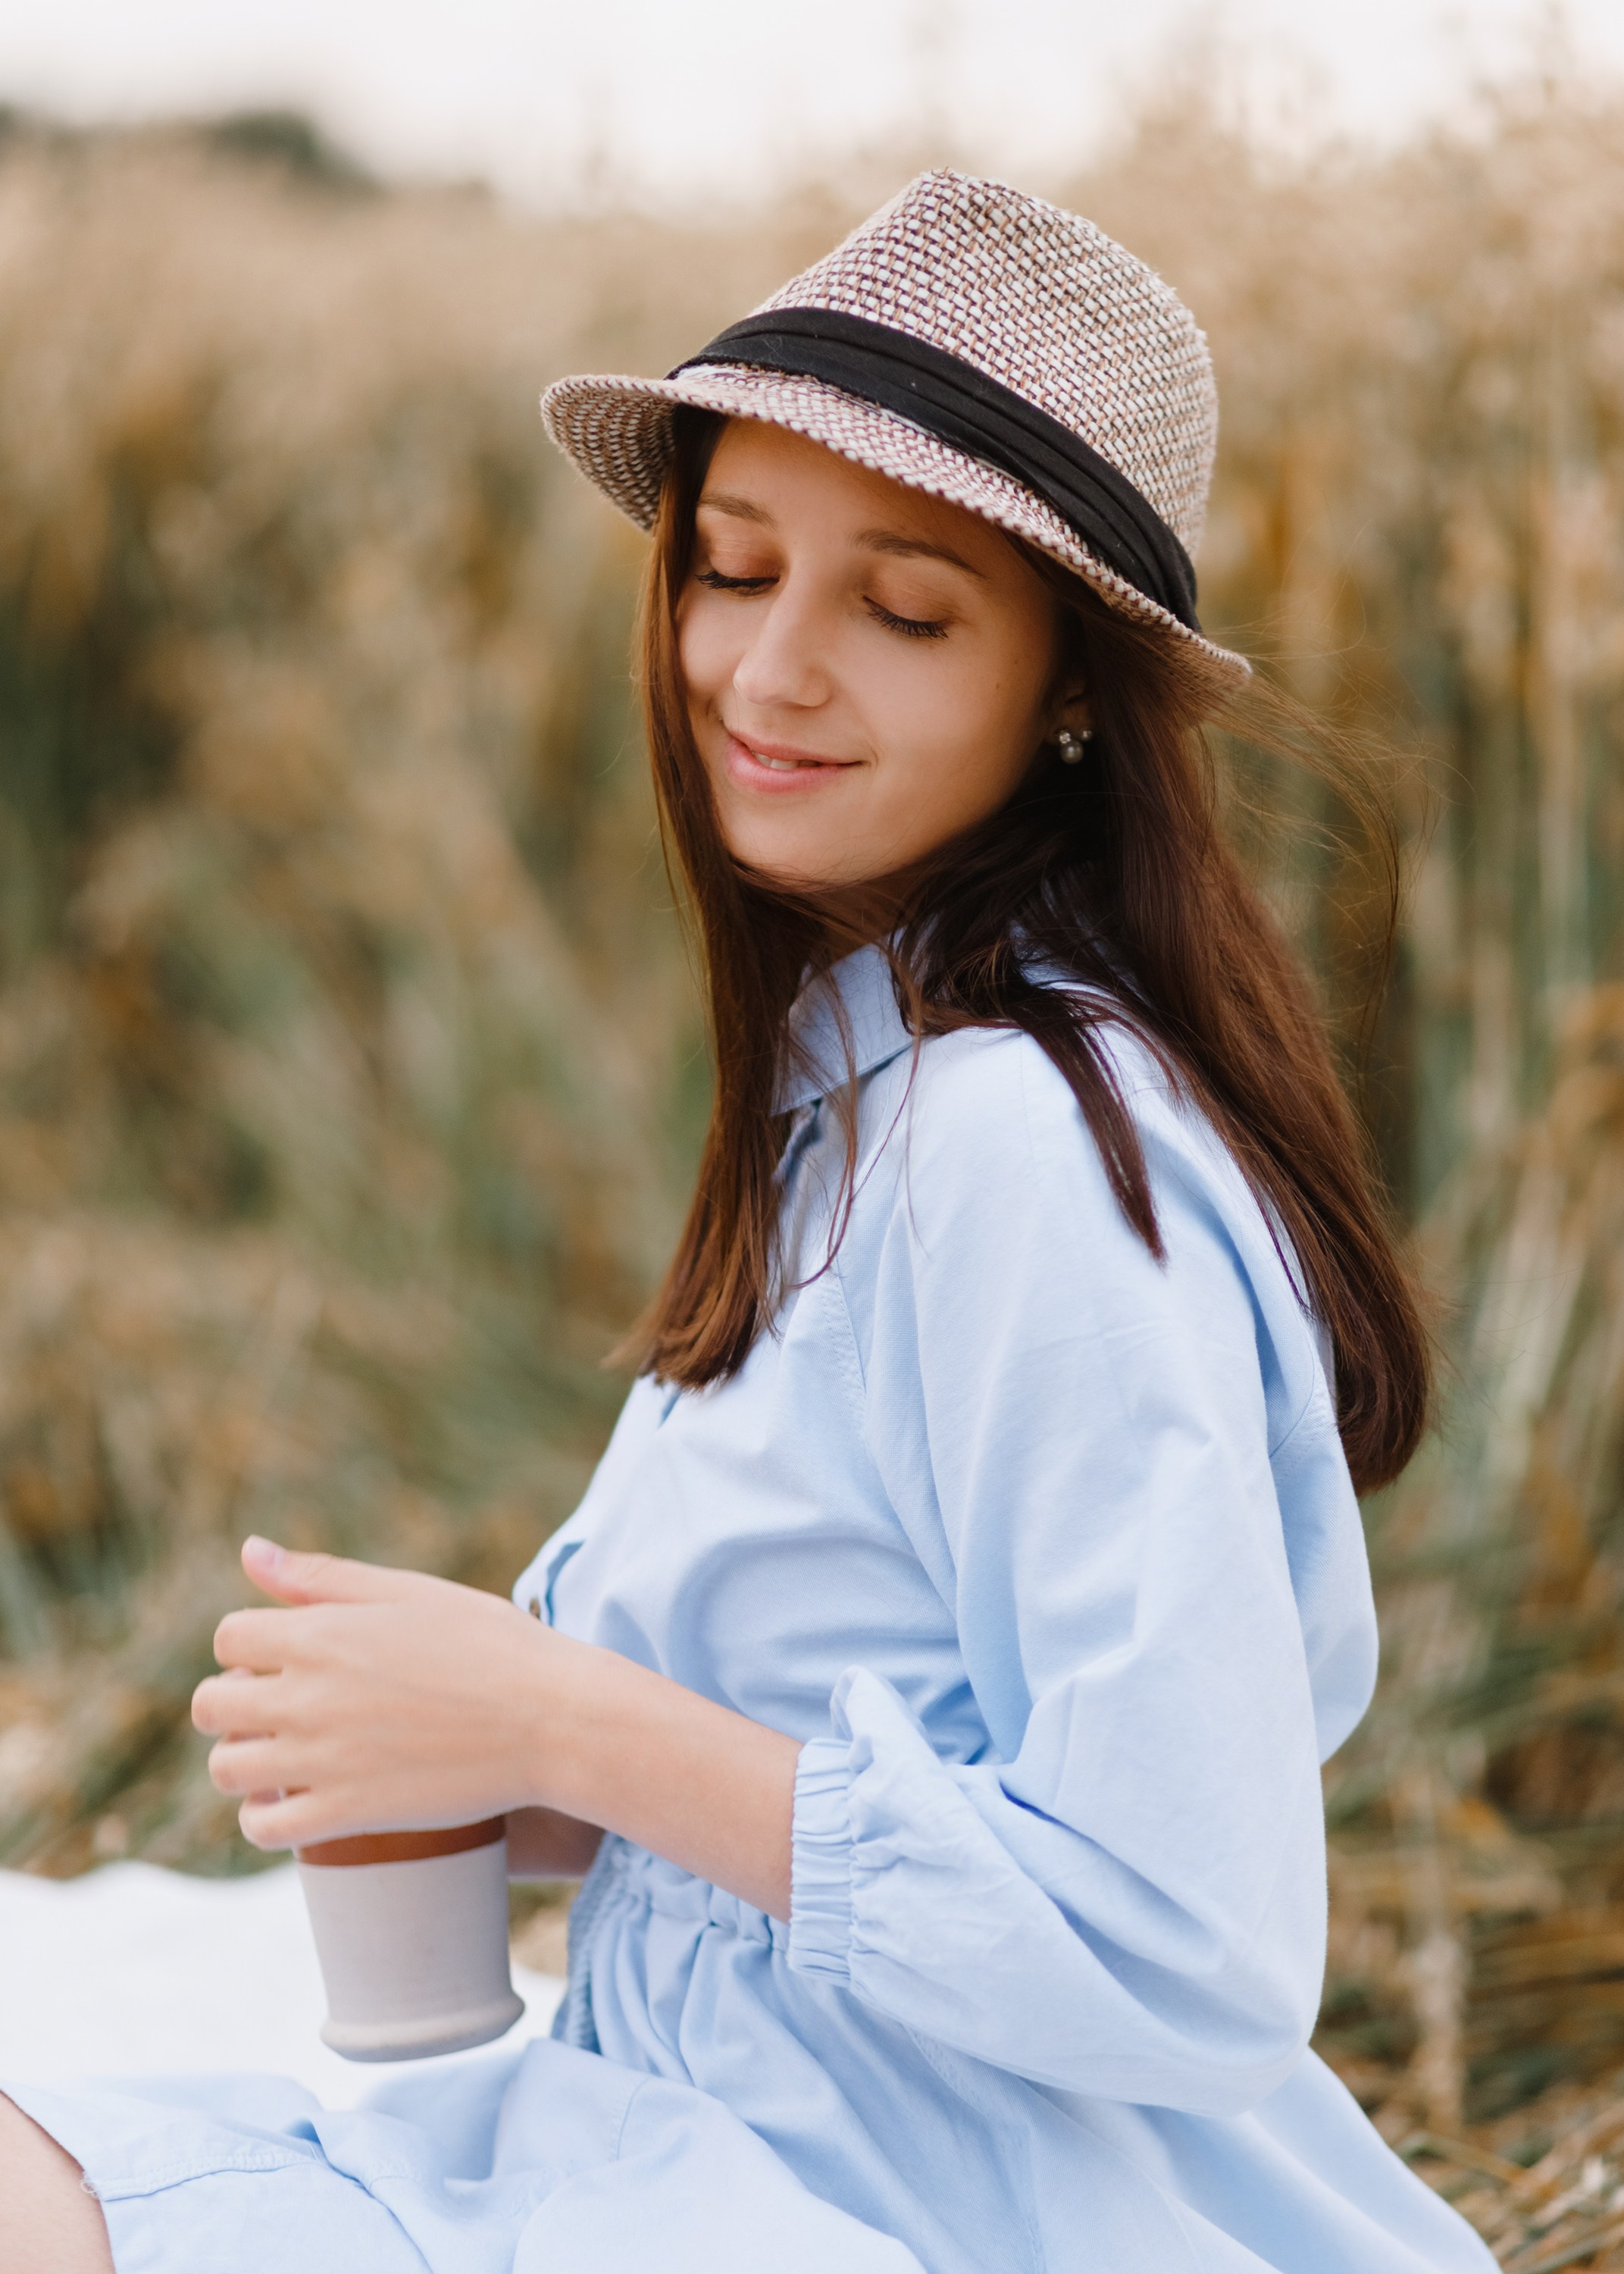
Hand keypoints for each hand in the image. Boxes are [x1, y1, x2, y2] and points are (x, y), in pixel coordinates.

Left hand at [192, 1536, 569, 1850]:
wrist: (551, 1720)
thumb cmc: (491, 1644)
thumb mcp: (408, 1592)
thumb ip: (323, 1576)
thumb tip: (249, 1551)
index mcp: (321, 1634)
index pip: (229, 1637)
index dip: (250, 1643)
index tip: (282, 1655)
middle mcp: (308, 1696)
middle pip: (213, 1704)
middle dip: (233, 1701)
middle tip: (276, 1706)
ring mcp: (324, 1760)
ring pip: (227, 1769)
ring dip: (242, 1760)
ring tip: (281, 1754)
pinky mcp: (347, 1814)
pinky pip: (263, 1828)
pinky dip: (263, 1817)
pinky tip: (291, 1802)